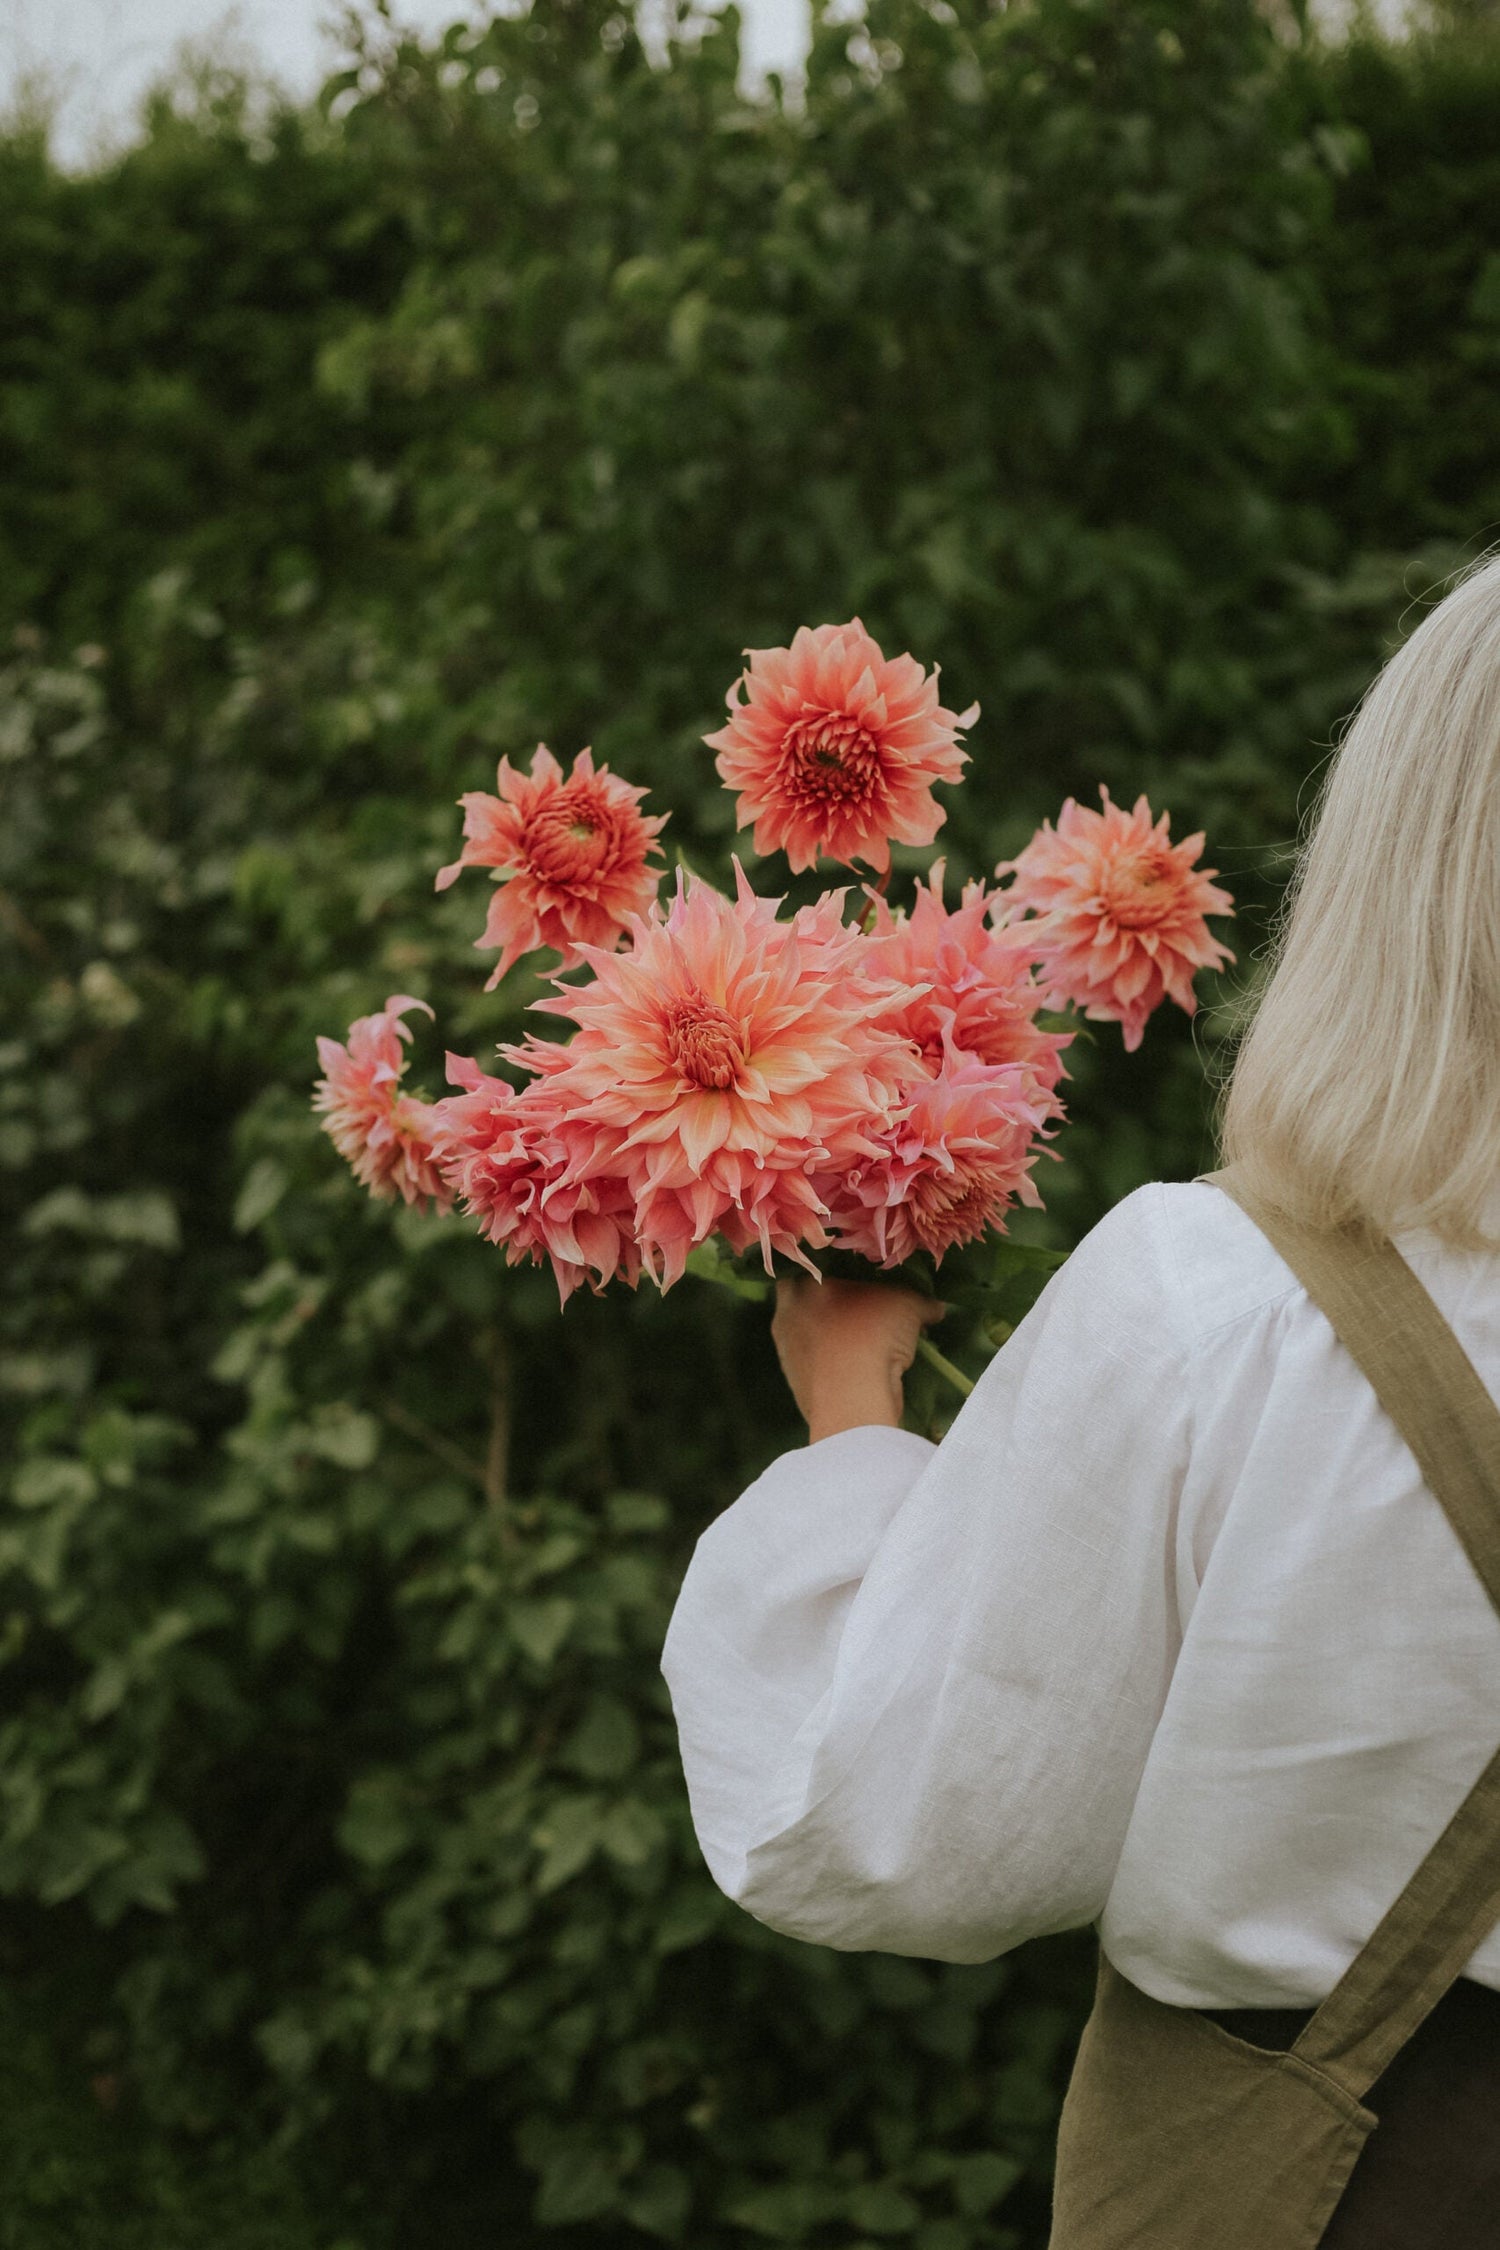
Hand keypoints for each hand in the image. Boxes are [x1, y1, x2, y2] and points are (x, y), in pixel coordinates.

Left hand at [771, 1275, 945, 1443]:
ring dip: (838, 1340)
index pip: (815, 1268)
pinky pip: (819, 1367)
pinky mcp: (796, 1385)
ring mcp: (787, 1353)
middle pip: (813, 1303)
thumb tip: (936, 1309)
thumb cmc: (873, 1332)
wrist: (852, 1395)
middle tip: (868, 1311)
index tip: (864, 1280)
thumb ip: (921, 1300)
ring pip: (815, 1338)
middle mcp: (785, 1316)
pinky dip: (837, 1367)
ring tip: (873, 1346)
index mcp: (801, 1284)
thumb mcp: (909, 1305)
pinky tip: (865, 1371)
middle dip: (837, 1307)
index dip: (840, 1272)